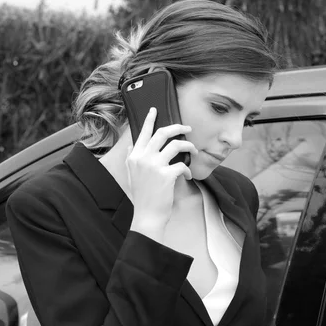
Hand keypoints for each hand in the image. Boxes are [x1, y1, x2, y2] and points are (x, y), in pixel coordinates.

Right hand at [127, 107, 197, 240]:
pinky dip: (187, 169)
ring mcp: (154, 166)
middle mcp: (143, 158)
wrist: (147, 216)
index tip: (155, 109)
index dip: (150, 119)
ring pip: (176, 145)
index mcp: (134, 157)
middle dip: (177, 127)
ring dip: (188, 146)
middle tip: (187, 128)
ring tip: (194, 150)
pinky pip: (182, 165)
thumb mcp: (131, 175)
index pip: (143, 133)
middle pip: (162, 133)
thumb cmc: (142, 197)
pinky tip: (187, 175)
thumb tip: (133, 144)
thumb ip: (132, 158)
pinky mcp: (166, 175)